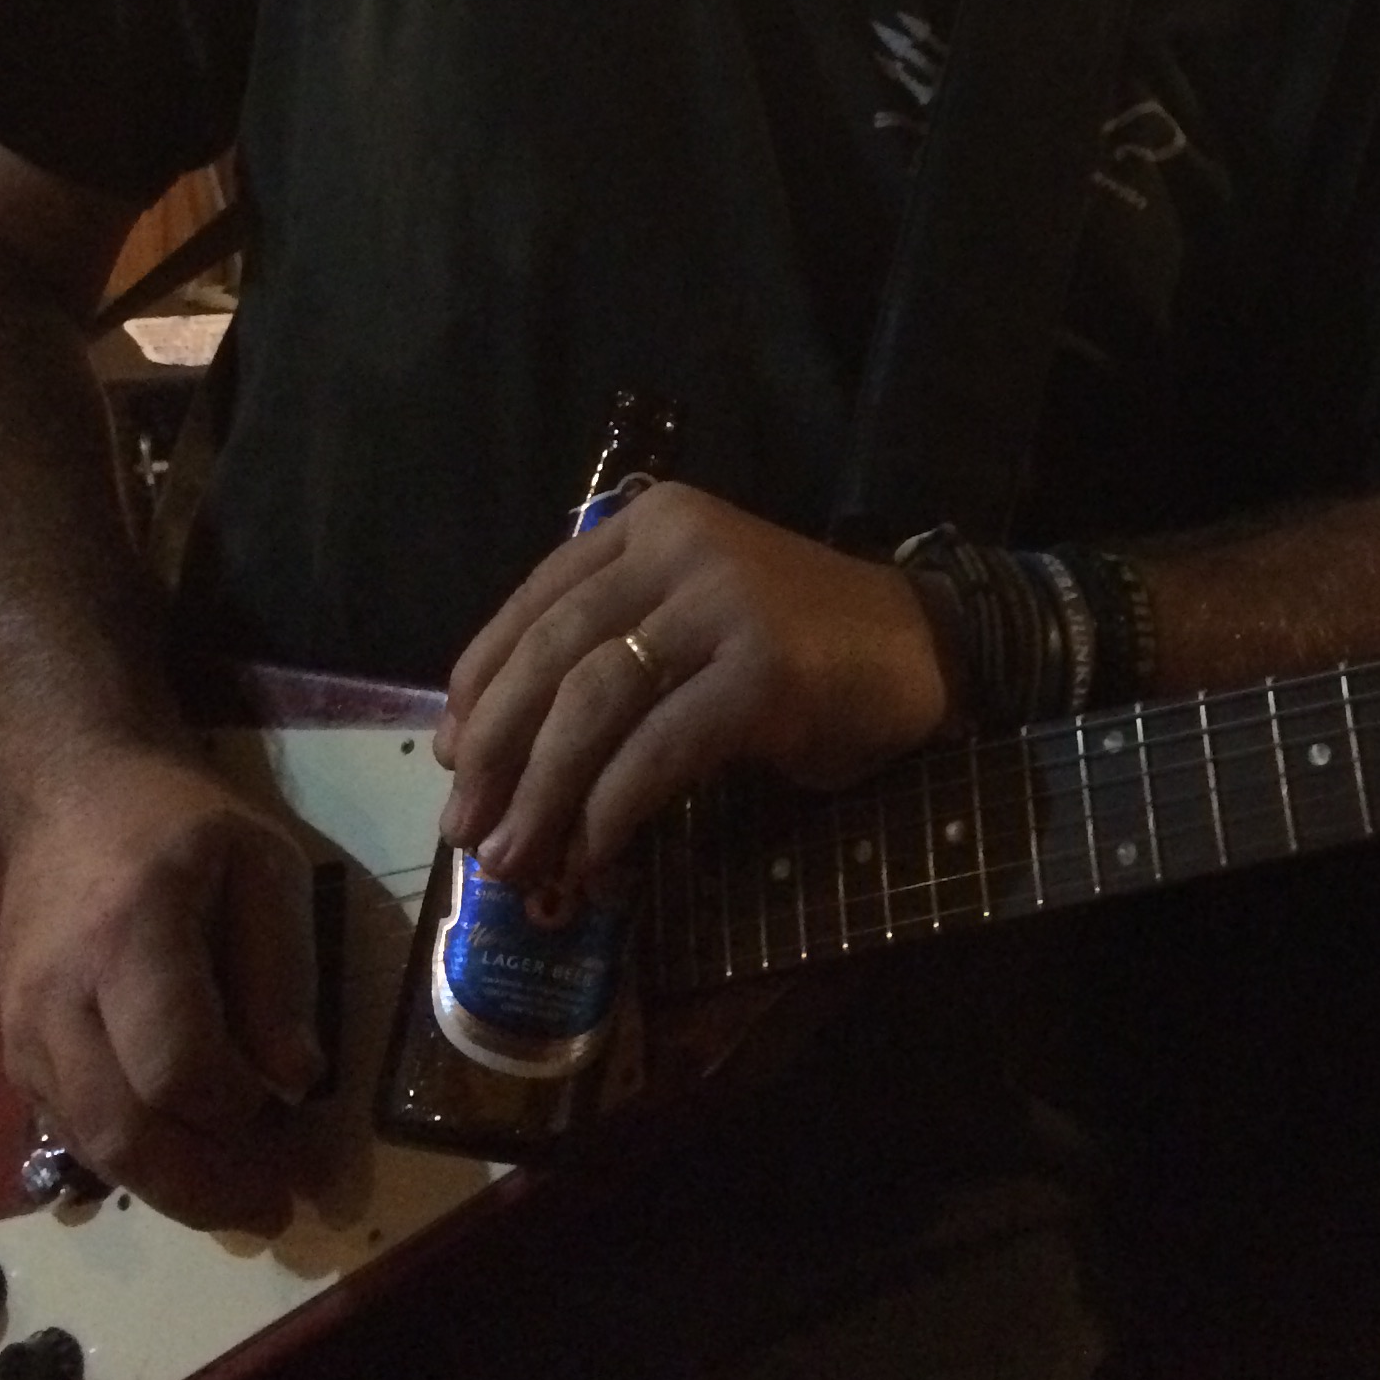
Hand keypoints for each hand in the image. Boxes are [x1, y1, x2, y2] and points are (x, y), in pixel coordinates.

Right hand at [0, 744, 321, 1235]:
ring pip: (94, 1148)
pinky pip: (73, 1134)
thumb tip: (298, 1081)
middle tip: (275, 1207)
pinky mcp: (16, 1055)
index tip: (295, 1107)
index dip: (238, 1104)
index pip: (175, 1061)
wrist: (70, 800)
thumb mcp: (264, 865)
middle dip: (206, 1185)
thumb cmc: (182, 825)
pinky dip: (136, 1162)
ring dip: (174, 1189)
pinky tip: (191, 1162)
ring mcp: (24, 1031)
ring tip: (245, 1199)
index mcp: (130, 931)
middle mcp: (59, 994)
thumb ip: (283, 971)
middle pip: (124, 1129)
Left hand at [435, 479, 952, 883]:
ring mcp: (727, 603)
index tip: (452, 756)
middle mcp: (683, 547)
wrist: (927, 648)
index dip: (482, 683)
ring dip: (544, 791)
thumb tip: (495, 754)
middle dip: (498, 749)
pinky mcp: (764, 671)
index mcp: (654, 523)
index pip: (537, 600)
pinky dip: (614, 808)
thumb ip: (612, 653)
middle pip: (554, 652)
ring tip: (515, 856)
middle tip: (466, 827)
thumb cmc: (797, 647)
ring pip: (595, 701)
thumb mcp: (692, 622)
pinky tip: (596, 853)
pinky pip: (660, 747)